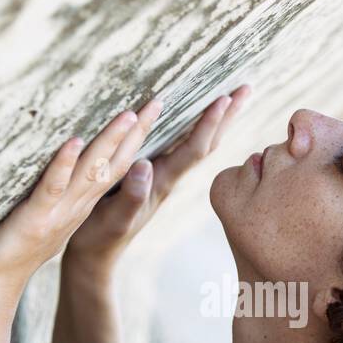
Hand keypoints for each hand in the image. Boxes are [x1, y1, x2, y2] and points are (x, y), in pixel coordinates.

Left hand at [0, 98, 160, 295]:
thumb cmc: (12, 243)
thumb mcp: (44, 212)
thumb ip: (58, 186)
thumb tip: (67, 156)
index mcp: (79, 204)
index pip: (116, 166)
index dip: (136, 139)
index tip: (153, 110)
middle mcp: (76, 207)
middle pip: (114, 166)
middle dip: (137, 135)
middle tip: (157, 103)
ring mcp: (57, 213)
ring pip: (91, 174)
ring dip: (110, 144)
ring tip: (129, 116)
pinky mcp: (34, 219)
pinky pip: (52, 188)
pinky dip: (64, 165)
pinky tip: (74, 142)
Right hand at [65, 84, 249, 272]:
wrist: (96, 255)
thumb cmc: (100, 237)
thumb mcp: (113, 218)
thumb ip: (130, 196)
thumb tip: (144, 167)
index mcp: (162, 182)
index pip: (194, 150)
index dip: (209, 124)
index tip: (226, 98)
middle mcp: (168, 177)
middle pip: (206, 143)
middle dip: (227, 116)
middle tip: (247, 87)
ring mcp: (162, 176)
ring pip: (196, 144)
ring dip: (216, 120)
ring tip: (231, 96)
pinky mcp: (152, 176)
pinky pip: (180, 147)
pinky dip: (194, 128)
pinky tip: (195, 117)